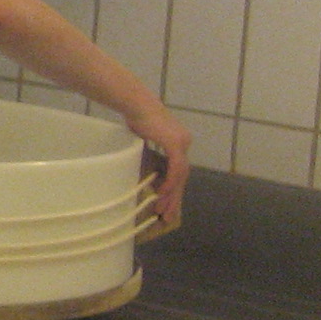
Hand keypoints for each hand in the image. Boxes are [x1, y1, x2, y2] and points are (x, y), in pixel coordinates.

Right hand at [128, 106, 190, 232]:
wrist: (136, 104)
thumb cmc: (136, 116)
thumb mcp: (145, 136)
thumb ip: (150, 148)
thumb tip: (142, 160)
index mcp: (178, 141)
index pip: (178, 170)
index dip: (173, 187)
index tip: (166, 203)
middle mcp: (184, 143)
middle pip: (182, 176)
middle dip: (174, 198)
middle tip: (168, 215)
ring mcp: (182, 144)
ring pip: (180, 176)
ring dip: (171, 194)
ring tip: (163, 210)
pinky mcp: (176, 144)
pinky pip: (175, 169)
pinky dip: (170, 182)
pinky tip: (162, 193)